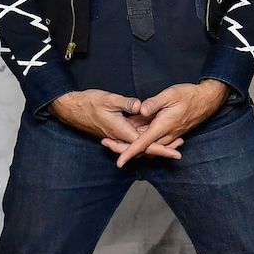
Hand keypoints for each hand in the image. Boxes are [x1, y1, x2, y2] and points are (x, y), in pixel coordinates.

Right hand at [52, 89, 183, 160]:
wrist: (72, 109)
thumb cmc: (89, 103)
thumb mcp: (109, 99)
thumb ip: (126, 103)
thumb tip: (141, 107)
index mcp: (122, 132)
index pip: (147, 145)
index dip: (163, 149)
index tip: (176, 153)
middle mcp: (121, 137)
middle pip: (146, 148)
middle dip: (164, 149)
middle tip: (180, 148)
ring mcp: (119, 135)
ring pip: (140, 144)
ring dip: (156, 145)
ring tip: (173, 142)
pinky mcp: (117, 131)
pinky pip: (134, 139)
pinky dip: (146, 140)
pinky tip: (153, 134)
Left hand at [106, 80, 229, 166]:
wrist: (207, 101)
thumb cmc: (188, 95)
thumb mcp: (170, 94)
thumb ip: (154, 103)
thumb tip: (141, 109)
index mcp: (163, 127)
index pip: (143, 143)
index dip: (130, 153)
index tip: (119, 162)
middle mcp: (166, 135)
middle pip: (143, 149)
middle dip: (124, 149)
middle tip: (106, 143)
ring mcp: (169, 136)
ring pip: (148, 147)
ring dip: (132, 146)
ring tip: (114, 140)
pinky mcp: (171, 134)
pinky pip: (155, 143)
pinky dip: (143, 142)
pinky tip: (134, 134)